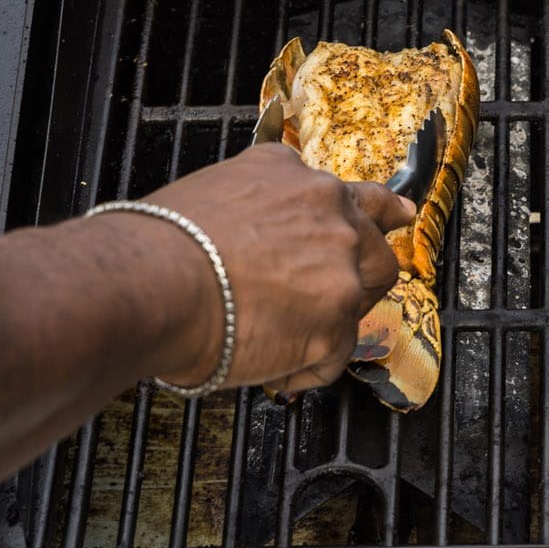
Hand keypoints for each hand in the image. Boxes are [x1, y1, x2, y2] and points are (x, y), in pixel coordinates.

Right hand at [130, 144, 414, 391]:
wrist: (148, 281)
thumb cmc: (157, 246)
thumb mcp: (213, 191)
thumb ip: (258, 208)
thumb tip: (258, 242)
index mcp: (293, 178)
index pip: (354, 192)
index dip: (382, 210)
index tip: (400, 215)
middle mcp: (327, 213)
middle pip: (376, 249)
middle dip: (360, 278)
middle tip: (335, 301)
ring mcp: (338, 266)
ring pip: (361, 300)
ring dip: (333, 322)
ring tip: (291, 336)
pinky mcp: (335, 320)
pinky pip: (335, 355)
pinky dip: (305, 368)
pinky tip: (273, 368)